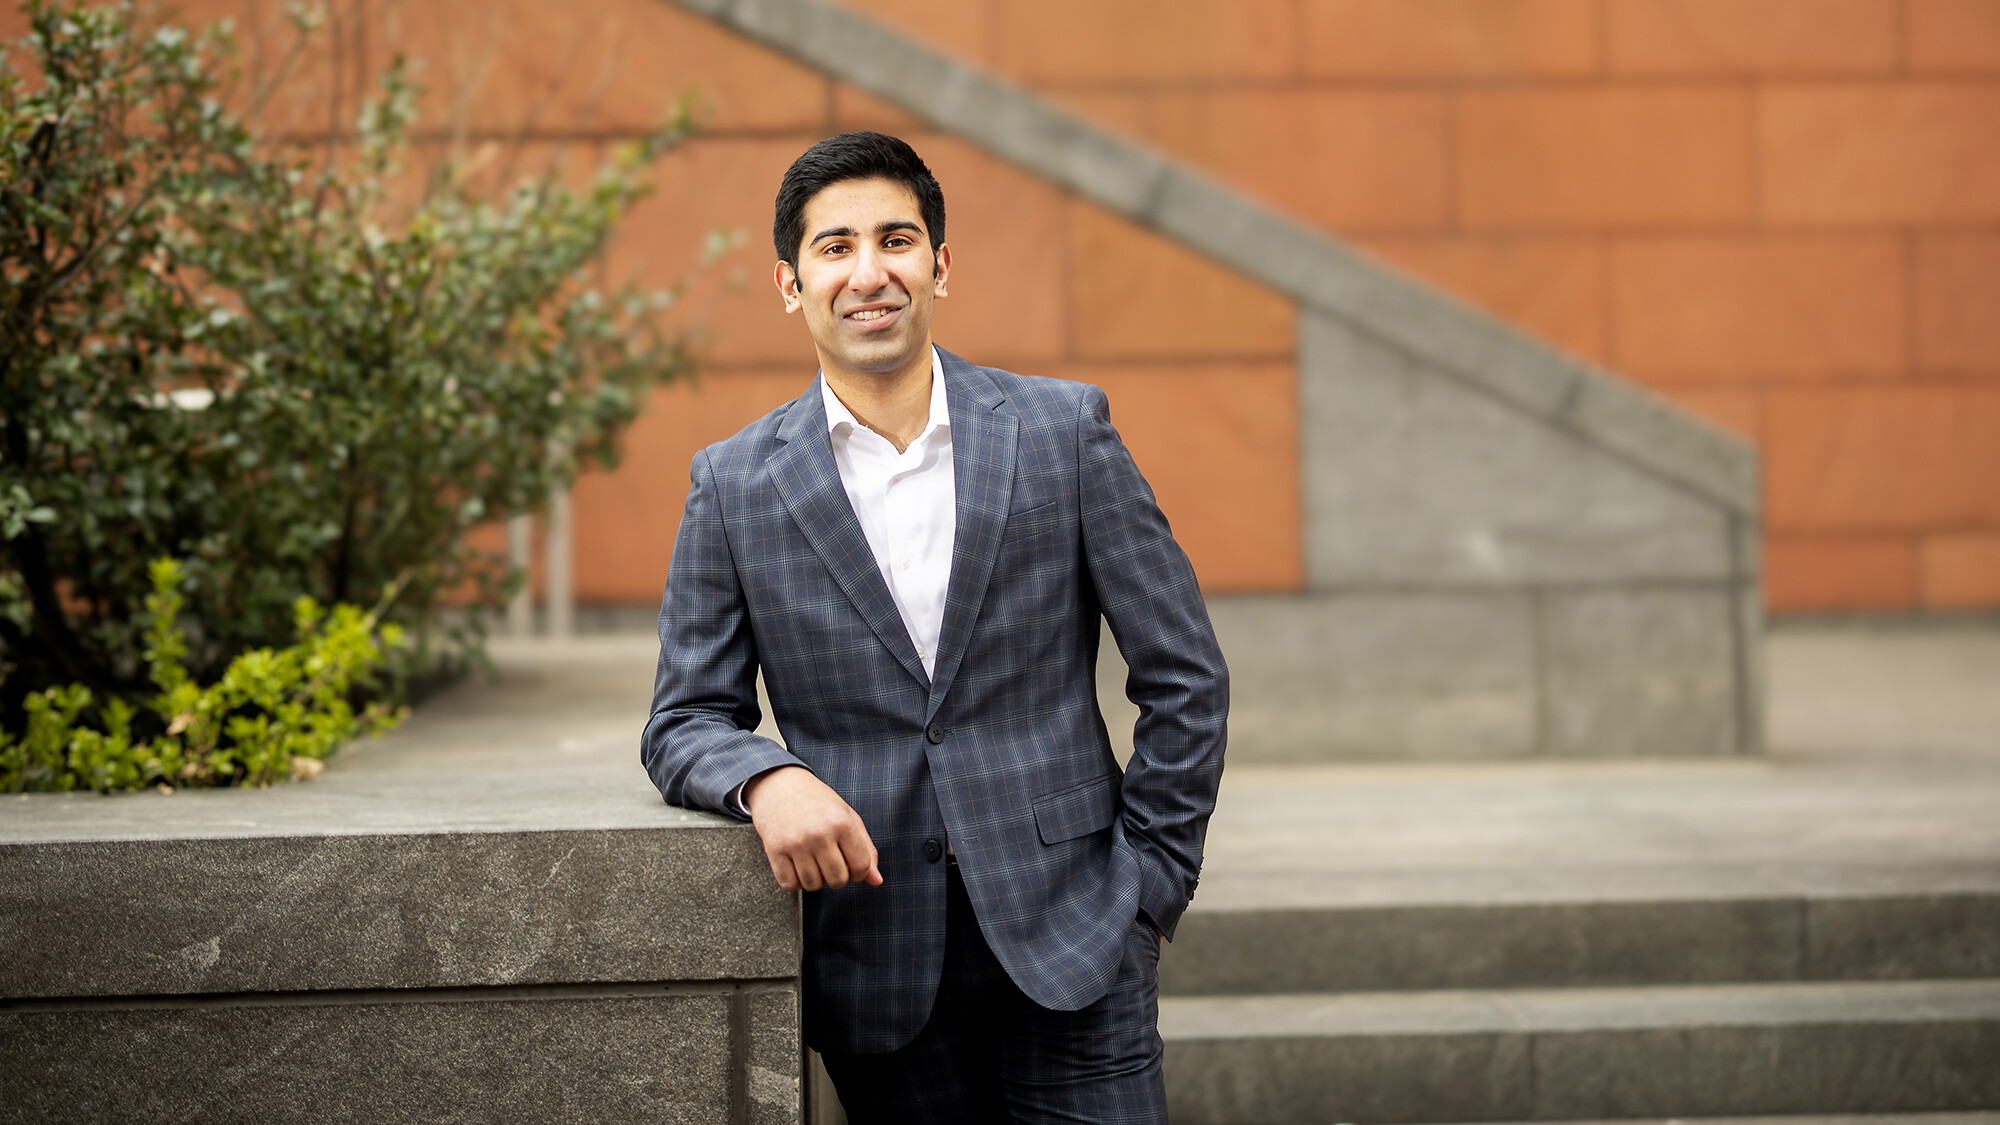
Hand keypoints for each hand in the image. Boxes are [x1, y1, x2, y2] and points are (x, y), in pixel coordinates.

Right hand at [743, 766, 883, 891]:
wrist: (779, 783)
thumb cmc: (816, 800)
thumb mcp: (847, 816)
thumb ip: (865, 848)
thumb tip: (876, 880)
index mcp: (842, 823)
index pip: (861, 866)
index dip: (859, 873)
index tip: (851, 866)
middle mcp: (819, 834)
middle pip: (838, 880)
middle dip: (837, 877)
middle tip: (830, 862)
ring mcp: (796, 843)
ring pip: (813, 885)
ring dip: (815, 879)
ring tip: (812, 861)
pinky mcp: (775, 850)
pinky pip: (789, 884)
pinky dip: (794, 881)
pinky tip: (796, 864)